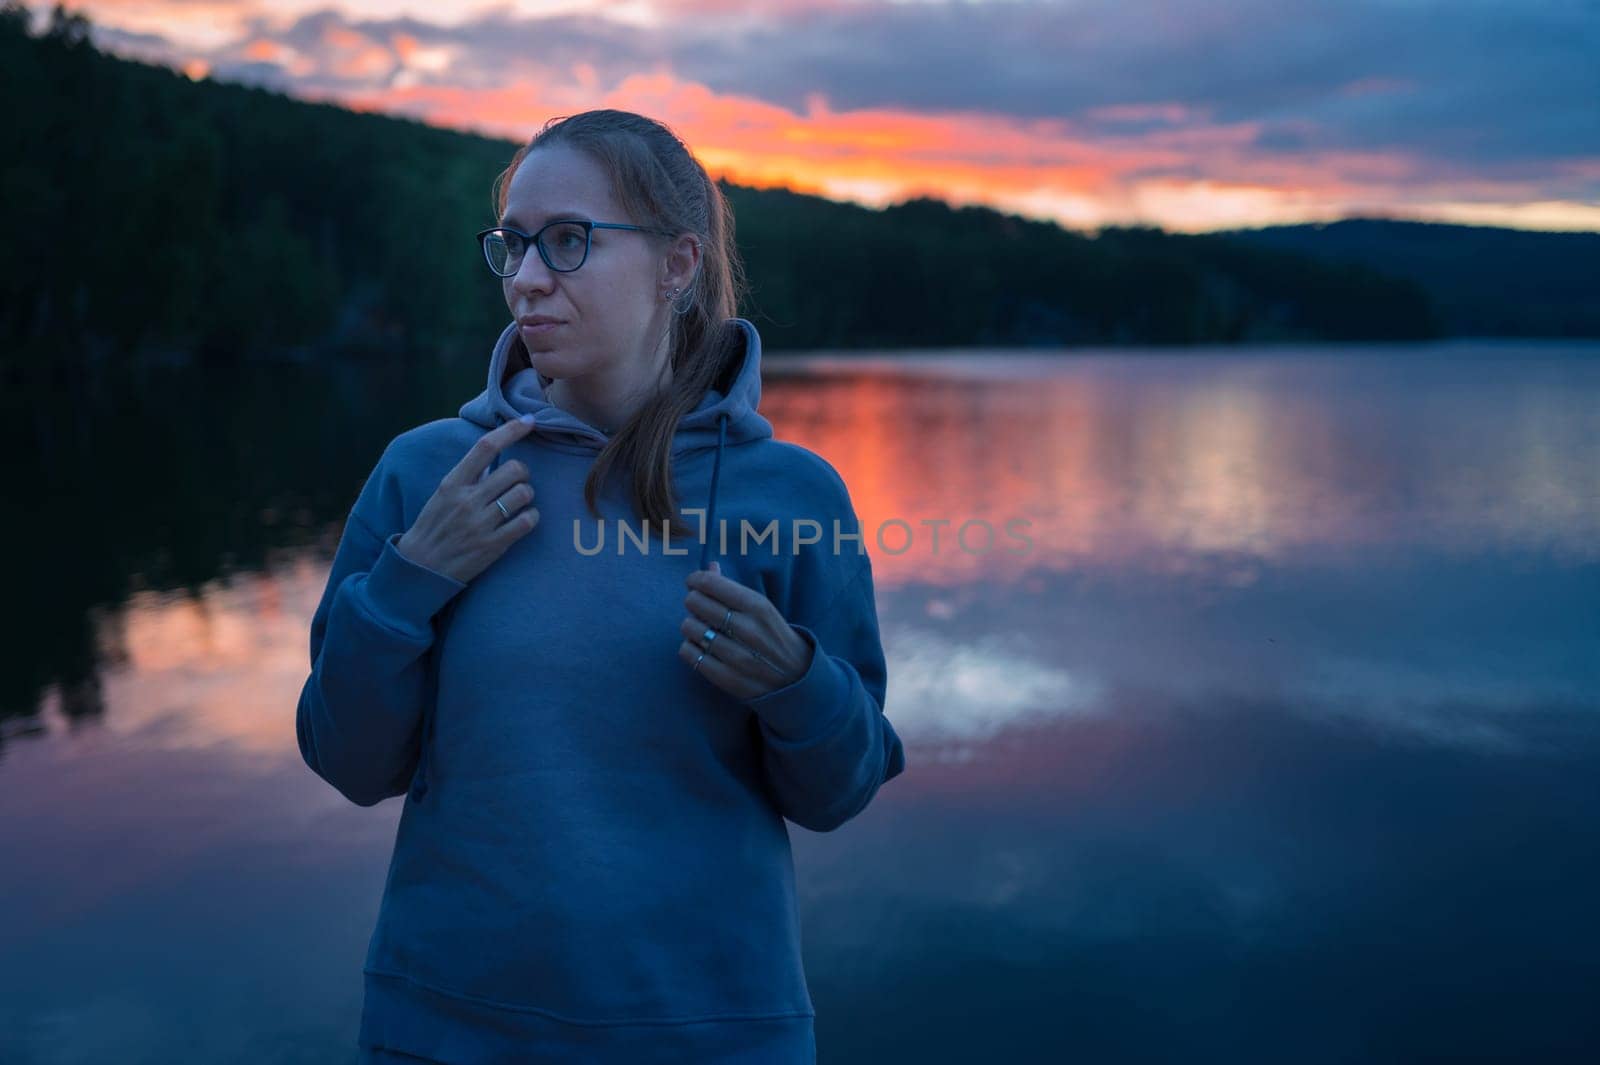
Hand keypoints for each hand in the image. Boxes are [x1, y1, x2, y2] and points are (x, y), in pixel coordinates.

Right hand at [395, 416, 540, 583]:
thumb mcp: (442, 495)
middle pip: (514, 469)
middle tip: (517, 481)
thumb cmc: (433, 527)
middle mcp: (467, 500)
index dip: (511, 430)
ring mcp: (481, 523)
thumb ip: (467, 476)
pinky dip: (531, 517)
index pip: (485, 447)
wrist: (421, 568)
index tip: (529, 420)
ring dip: (527, 496)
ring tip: (518, 502)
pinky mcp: (493, 545)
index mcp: (452, 483)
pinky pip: (527, 522)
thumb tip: (492, 455)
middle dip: (523, 472)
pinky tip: (524, 519)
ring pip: (524, 494)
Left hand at [680, 561, 813, 700]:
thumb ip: (733, 588)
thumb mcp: (762, 608)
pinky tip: (700, 647)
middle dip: (693, 601)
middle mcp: (748, 630)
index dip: (695, 580)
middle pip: (696, 603)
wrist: (797, 678)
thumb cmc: (774, 636)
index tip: (694, 583)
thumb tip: (709, 567)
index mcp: (758, 607)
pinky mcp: (727, 678)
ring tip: (701, 628)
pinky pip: (689, 654)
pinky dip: (689, 647)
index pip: (711, 584)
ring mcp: (738, 656)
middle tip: (698, 606)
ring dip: (691, 625)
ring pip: (690, 628)